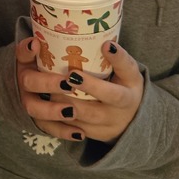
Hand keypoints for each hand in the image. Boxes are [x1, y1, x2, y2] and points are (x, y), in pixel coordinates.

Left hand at [16, 37, 143, 143]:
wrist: (133, 117)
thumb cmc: (128, 87)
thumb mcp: (132, 73)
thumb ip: (121, 60)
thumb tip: (107, 44)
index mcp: (126, 99)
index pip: (111, 94)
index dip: (91, 85)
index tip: (72, 74)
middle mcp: (114, 117)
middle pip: (88, 112)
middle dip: (67, 98)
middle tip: (48, 84)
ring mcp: (101, 129)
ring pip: (76, 122)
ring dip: (58, 107)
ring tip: (45, 90)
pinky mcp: (91, 135)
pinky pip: (70, 129)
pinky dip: (57, 117)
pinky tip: (46, 103)